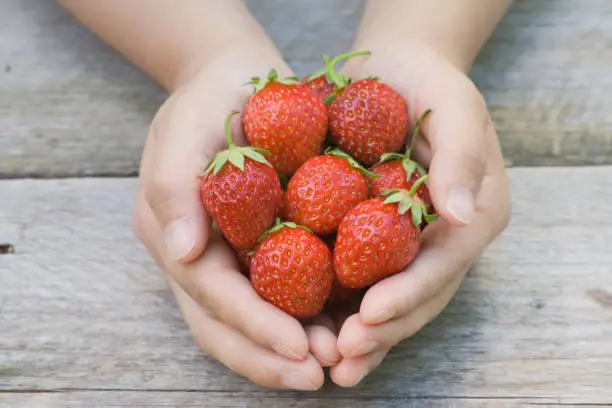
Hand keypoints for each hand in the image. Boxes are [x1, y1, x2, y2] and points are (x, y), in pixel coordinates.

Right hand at [131, 46, 338, 390]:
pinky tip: (343, 327)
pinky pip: (280, 293)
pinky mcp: (259, 246)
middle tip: (319, 376)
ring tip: (339, 361)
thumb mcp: (186, 127)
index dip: (253, 327)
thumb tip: (182, 250)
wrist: (235, 79)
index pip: (211, 296)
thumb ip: (174, 185)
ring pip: (252, 320)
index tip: (299, 350)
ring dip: (289, 348)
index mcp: (174, 234)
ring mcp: (228, 256)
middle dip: (270, 357)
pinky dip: (307, 317)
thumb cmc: (210, 97)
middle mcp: (198, 256)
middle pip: (226, 326)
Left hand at [326, 43, 510, 386]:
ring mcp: (410, 244)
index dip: (408, 295)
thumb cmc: (428, 82)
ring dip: (361, 335)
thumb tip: (462, 214)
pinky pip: (359, 278)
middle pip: (417, 296)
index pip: (443, 267)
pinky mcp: (375, 237)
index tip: (369, 316)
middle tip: (341, 358)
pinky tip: (310, 327)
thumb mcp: (455, 105)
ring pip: (388, 298)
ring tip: (329, 364)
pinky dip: (338, 306)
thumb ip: (463, 155)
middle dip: (381, 330)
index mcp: (474, 215)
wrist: (395, 70)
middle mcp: (444, 239)